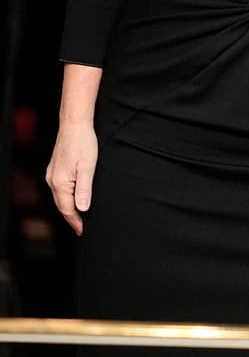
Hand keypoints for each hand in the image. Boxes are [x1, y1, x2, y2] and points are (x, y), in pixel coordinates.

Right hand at [46, 121, 96, 235]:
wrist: (74, 125)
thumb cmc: (84, 144)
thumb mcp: (88, 167)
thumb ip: (85, 189)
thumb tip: (82, 209)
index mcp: (60, 183)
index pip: (67, 209)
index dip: (75, 221)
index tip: (82, 231)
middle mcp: (52, 180)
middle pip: (61, 205)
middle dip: (71, 218)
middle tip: (81, 228)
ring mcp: (52, 174)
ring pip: (59, 197)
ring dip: (68, 208)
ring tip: (78, 217)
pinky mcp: (55, 169)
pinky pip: (59, 189)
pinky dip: (65, 198)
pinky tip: (72, 199)